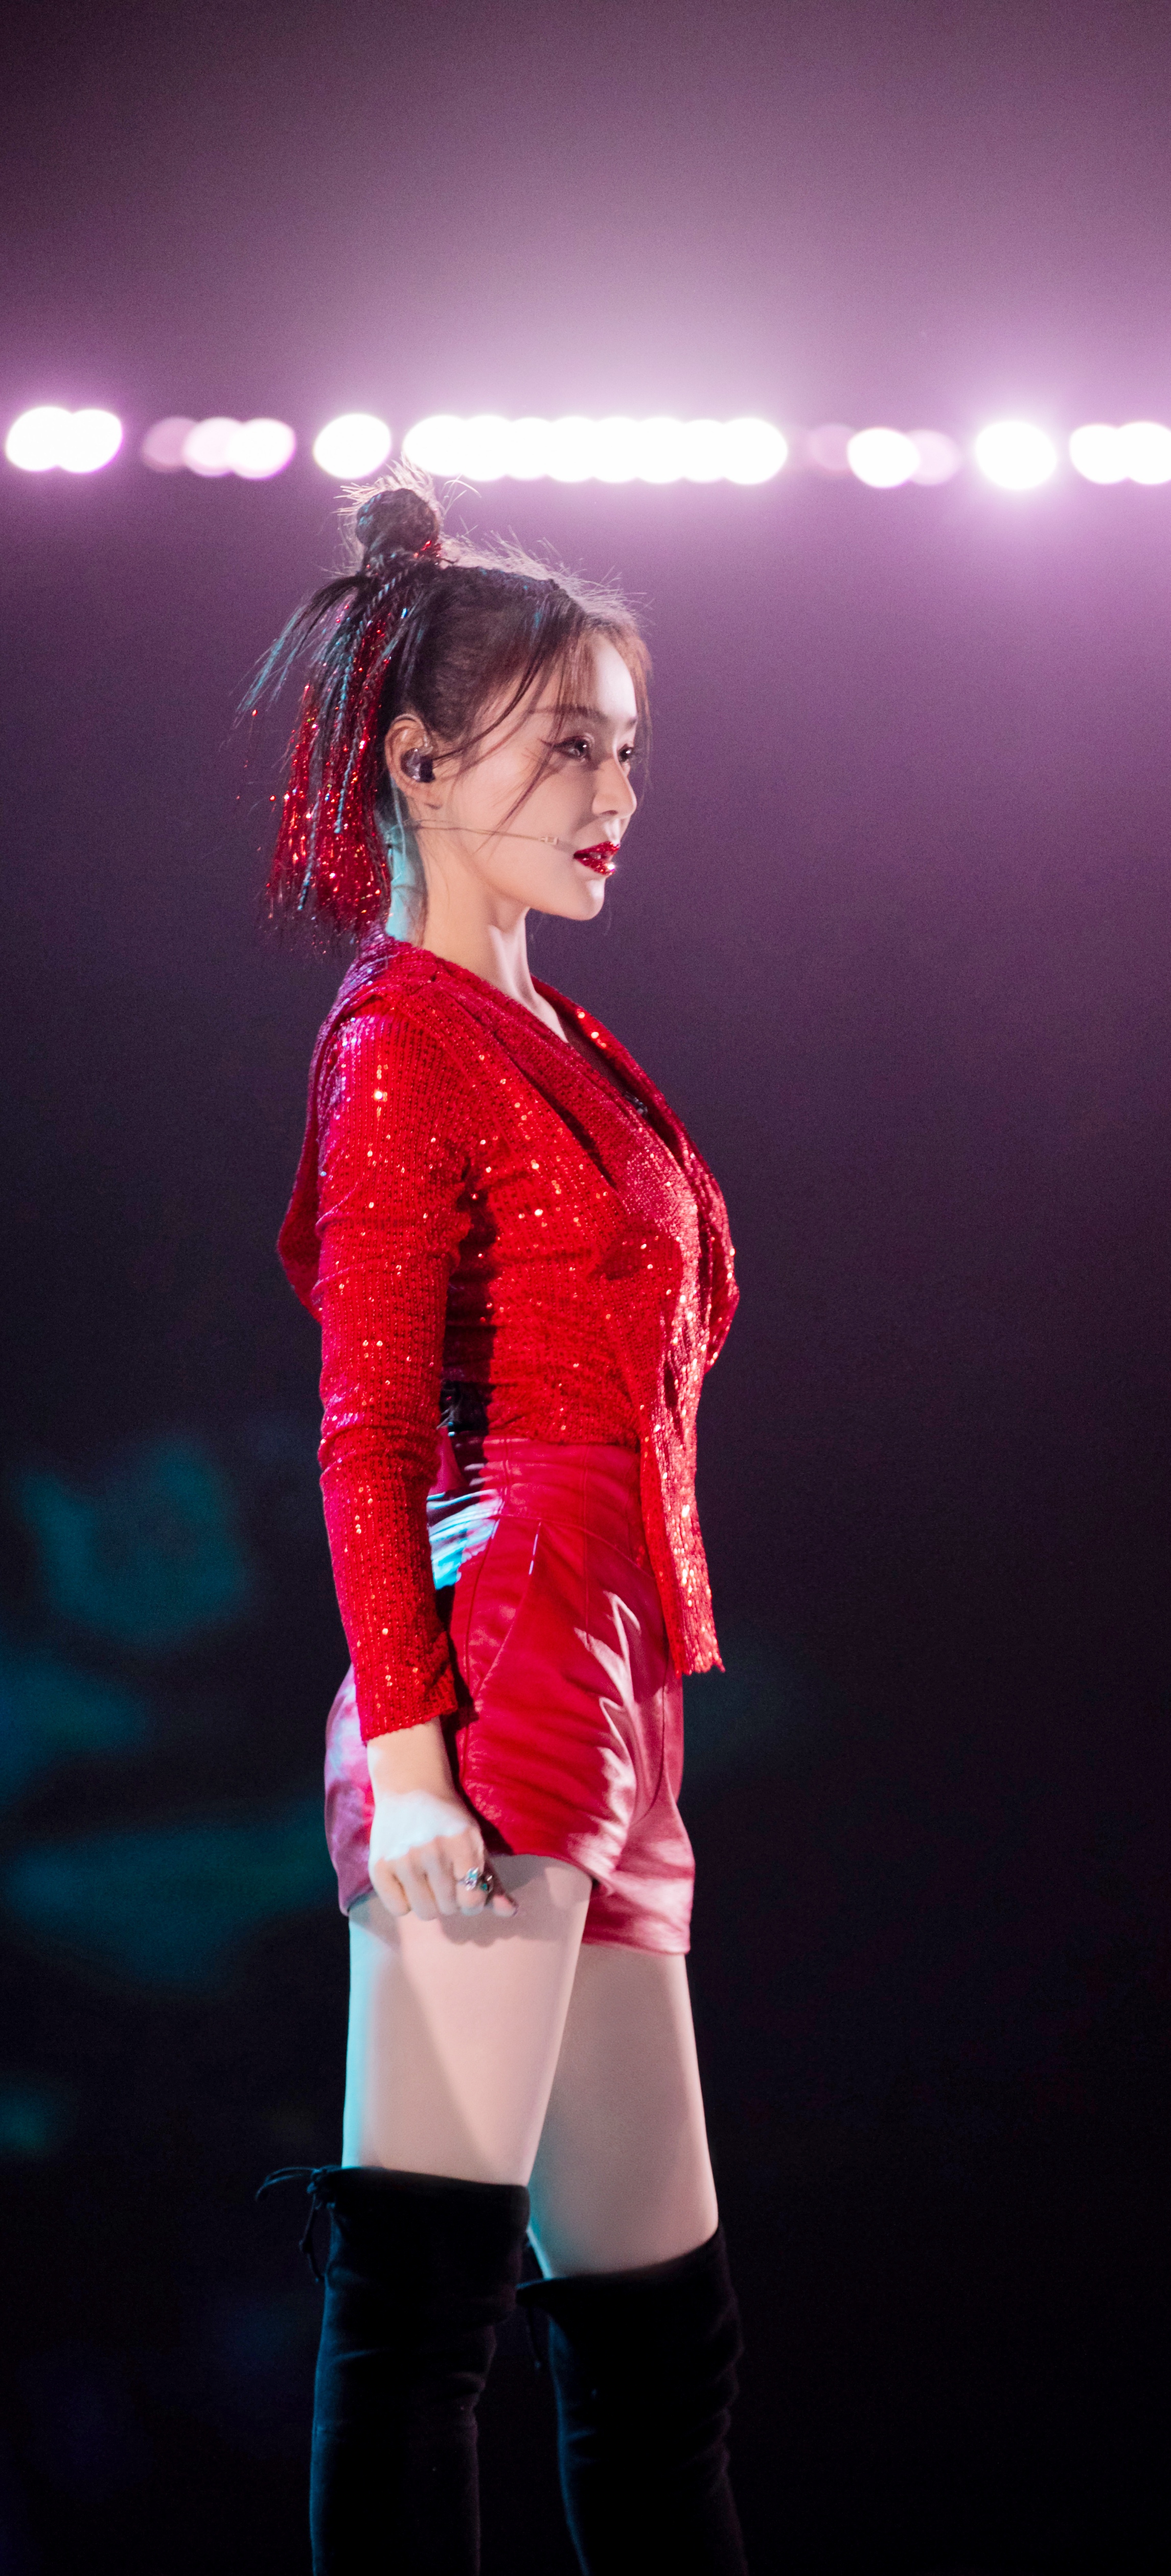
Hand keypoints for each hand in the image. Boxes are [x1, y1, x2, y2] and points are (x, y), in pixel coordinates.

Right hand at [366, 1720, 516, 1921]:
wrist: (410, 1787)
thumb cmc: (449, 1821)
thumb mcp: (475, 1843)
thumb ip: (492, 1881)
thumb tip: (510, 1913)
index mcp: (462, 1842)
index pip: (472, 1900)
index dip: (472, 1900)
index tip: (467, 1888)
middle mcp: (432, 1849)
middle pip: (448, 1909)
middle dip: (450, 1899)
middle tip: (444, 1877)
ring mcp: (403, 1857)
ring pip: (424, 1912)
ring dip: (429, 1902)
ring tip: (426, 1879)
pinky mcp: (379, 1865)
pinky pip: (398, 1910)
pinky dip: (404, 1901)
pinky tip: (406, 1879)